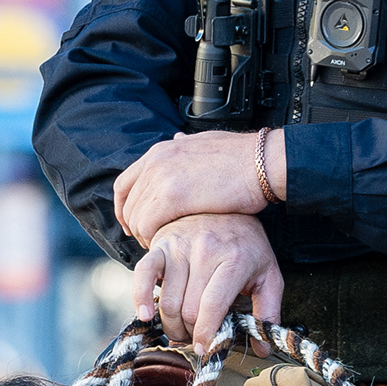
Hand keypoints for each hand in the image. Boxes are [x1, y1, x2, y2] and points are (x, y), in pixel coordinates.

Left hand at [112, 129, 276, 244]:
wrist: (261, 162)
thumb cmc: (241, 158)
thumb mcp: (204, 143)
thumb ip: (185, 148)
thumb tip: (177, 141)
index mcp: (161, 150)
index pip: (125, 184)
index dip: (125, 208)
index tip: (134, 223)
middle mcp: (156, 161)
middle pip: (128, 203)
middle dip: (135, 226)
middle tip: (150, 240)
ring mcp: (162, 178)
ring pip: (136, 217)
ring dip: (145, 236)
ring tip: (162, 245)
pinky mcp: (173, 197)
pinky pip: (148, 225)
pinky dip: (154, 239)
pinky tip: (169, 245)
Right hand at [135, 212, 281, 350]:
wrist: (230, 204)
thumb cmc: (248, 245)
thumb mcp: (268, 275)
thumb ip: (268, 311)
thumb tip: (263, 348)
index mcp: (234, 260)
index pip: (212, 306)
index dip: (206, 334)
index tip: (205, 349)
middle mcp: (205, 250)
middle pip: (188, 309)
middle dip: (190, 333)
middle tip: (196, 338)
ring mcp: (180, 245)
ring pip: (167, 301)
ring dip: (171, 324)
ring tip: (181, 328)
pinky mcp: (161, 243)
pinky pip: (143, 273)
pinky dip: (140, 298)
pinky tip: (145, 315)